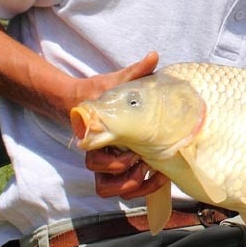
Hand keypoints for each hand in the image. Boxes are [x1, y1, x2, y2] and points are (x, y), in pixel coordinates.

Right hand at [79, 52, 164, 199]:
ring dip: (131, 188)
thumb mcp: (117, 81)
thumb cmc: (103, 92)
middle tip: (146, 163)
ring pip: (109, 190)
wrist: (89, 101)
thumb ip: (135, 72)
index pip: (95, 158)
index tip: (135, 151)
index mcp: (95, 136)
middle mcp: (97, 155)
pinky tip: (156, 177)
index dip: (114, 162)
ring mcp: (105, 166)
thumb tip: (154, 55)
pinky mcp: (115, 171)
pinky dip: (138, 189)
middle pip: (103, 182)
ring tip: (152, 175)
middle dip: (127, 178)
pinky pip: (120, 190)